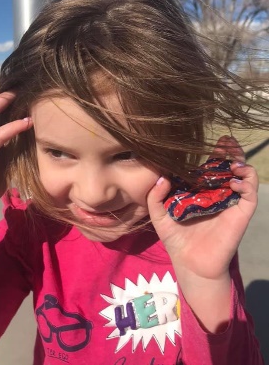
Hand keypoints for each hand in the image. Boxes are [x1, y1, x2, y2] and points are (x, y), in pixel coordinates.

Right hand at [0, 92, 32, 235]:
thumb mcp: (2, 162)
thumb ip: (10, 148)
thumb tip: (28, 139)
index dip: (2, 98)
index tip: (21, 91)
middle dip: (3, 93)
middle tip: (23, 87)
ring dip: (5, 101)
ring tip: (23, 95)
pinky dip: (13, 127)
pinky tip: (27, 122)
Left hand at [147, 136, 257, 330]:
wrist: (190, 264)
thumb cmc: (177, 240)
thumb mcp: (160, 216)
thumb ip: (155, 197)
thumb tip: (162, 177)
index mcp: (202, 192)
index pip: (212, 167)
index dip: (216, 153)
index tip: (216, 140)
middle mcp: (219, 194)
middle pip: (230, 168)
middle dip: (232, 152)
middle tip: (227, 142)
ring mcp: (231, 203)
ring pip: (245, 178)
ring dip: (242, 165)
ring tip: (233, 161)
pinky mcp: (240, 215)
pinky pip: (250, 196)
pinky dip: (247, 184)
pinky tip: (234, 182)